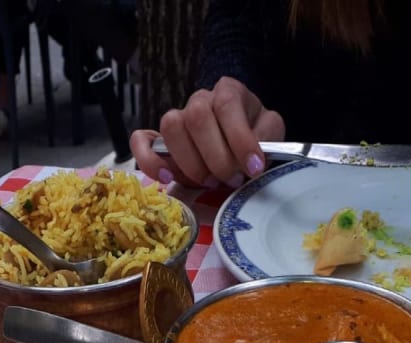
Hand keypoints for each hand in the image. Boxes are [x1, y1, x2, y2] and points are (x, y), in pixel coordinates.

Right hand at [130, 77, 284, 187]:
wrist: (234, 151)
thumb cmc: (252, 143)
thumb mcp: (269, 137)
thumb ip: (267, 142)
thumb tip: (254, 160)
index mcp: (229, 92)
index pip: (227, 104)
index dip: (240, 139)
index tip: (253, 167)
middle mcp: (200, 100)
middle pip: (197, 117)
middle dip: (216, 157)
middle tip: (230, 179)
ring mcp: (177, 118)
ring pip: (171, 127)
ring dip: (190, 162)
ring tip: (208, 181)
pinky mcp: (158, 139)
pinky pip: (142, 140)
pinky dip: (150, 160)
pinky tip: (166, 177)